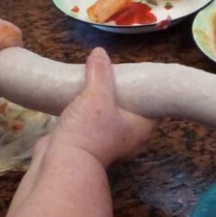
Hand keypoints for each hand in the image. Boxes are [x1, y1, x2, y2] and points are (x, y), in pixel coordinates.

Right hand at [48, 48, 156, 167]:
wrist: (61, 163)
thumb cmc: (89, 131)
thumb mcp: (97, 95)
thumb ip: (100, 73)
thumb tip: (100, 53)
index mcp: (141, 129)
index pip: (154, 106)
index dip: (148, 91)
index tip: (141, 75)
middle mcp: (129, 139)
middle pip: (132, 111)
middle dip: (123, 94)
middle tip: (115, 75)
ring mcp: (109, 145)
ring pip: (111, 119)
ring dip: (103, 105)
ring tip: (96, 83)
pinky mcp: (89, 146)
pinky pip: (93, 126)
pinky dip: (88, 114)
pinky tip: (80, 100)